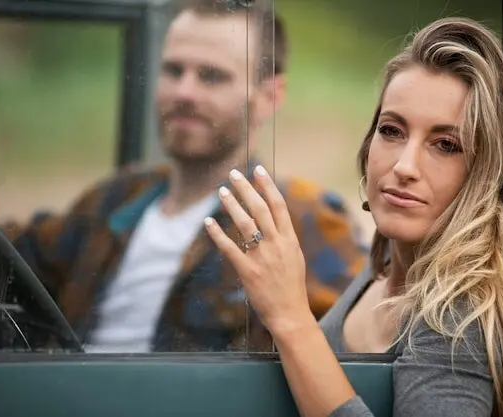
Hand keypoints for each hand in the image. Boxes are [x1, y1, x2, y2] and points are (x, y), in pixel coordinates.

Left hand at [204, 165, 315, 334]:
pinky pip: (230, 248)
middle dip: (246, 188)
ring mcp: (262, 257)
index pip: (278, 205)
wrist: (290, 314)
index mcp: (290, 240)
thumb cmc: (292, 287)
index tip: (258, 170)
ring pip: (245, 224)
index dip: (267, 185)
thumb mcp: (294, 257)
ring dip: (232, 205)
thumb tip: (274, 220)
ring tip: (222, 191)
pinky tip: (208, 222)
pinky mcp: (248, 271)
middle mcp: (276, 244)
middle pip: (260, 209)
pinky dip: (217, 234)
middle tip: (234, 173)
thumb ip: (284, 238)